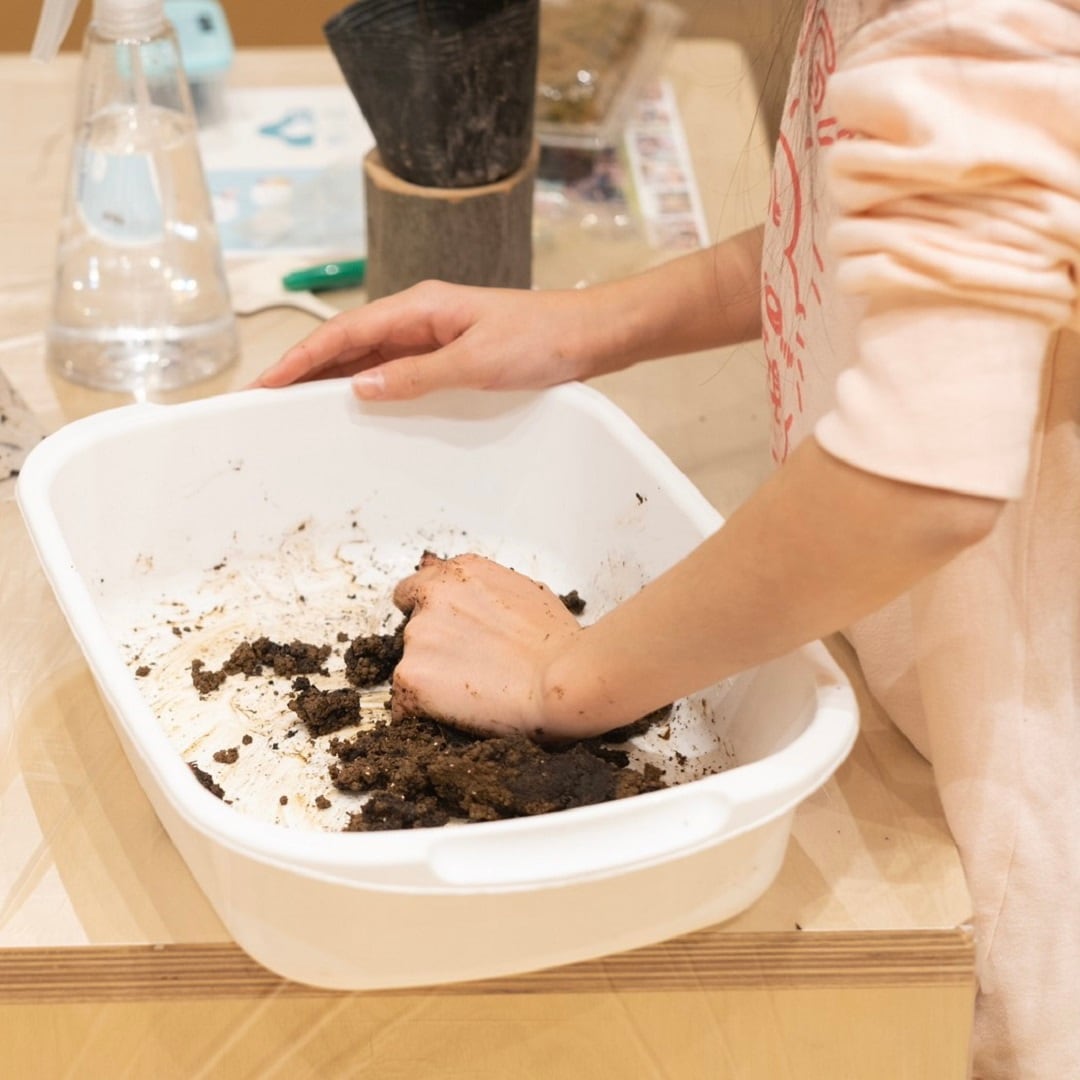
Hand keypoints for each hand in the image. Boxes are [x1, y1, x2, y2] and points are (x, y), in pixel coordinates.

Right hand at [251, 280, 617, 400]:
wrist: (587, 335)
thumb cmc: (540, 339)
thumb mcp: (477, 361)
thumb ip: (418, 375)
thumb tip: (360, 387)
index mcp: (418, 307)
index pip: (343, 332)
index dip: (300, 359)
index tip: (266, 384)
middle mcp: (418, 317)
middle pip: (346, 344)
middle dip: (303, 371)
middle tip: (266, 403)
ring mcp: (432, 335)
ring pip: (367, 358)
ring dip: (331, 380)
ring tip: (296, 409)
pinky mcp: (447, 354)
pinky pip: (395, 370)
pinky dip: (368, 387)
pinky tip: (354, 407)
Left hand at [390, 552, 582, 738]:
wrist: (564, 678)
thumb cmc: (560, 643)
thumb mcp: (528, 594)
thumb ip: (489, 596)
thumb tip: (482, 610)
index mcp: (461, 572)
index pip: (417, 589)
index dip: (430, 615)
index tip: (443, 634)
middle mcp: (433, 596)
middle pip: (414, 629)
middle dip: (435, 650)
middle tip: (471, 672)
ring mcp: (418, 637)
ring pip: (411, 665)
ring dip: (432, 681)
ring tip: (474, 696)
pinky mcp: (411, 677)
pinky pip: (403, 704)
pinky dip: (422, 714)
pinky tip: (457, 718)